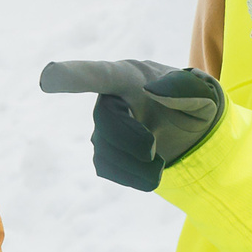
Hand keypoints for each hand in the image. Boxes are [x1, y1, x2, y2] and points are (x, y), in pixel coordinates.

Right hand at [38, 59, 224, 191]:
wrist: (193, 131)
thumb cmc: (196, 103)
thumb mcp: (204, 94)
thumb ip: (185, 88)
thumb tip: (151, 90)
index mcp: (129, 77)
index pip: (96, 75)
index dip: (72, 76)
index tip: (48, 77)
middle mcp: (110, 99)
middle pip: (104, 124)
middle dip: (132, 142)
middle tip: (155, 150)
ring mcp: (104, 127)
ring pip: (106, 152)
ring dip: (138, 164)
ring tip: (160, 161)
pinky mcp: (106, 152)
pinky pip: (109, 169)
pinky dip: (135, 177)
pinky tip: (152, 170)